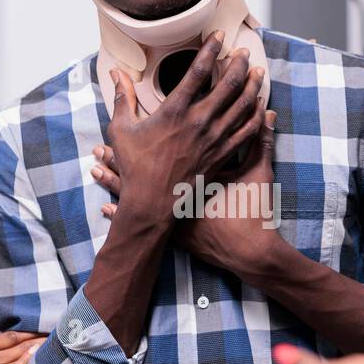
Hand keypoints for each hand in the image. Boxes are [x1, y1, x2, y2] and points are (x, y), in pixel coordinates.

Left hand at [93, 108, 283, 272]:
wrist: (250, 251)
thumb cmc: (253, 212)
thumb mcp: (259, 173)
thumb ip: (261, 141)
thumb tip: (269, 112)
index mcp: (198, 172)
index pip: (168, 147)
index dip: (147, 133)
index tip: (127, 119)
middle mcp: (181, 193)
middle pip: (145, 169)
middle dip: (121, 157)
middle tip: (98, 146)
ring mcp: (174, 216)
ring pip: (138, 195)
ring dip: (116, 182)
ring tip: (94, 168)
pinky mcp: (173, 234)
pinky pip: (141, 221)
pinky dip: (124, 213)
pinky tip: (104, 208)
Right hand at [102, 32, 266, 229]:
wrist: (152, 204)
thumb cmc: (135, 167)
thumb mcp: (121, 130)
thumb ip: (121, 98)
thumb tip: (115, 73)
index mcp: (174, 111)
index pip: (197, 71)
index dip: (210, 49)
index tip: (217, 35)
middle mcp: (199, 122)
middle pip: (228, 84)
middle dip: (238, 63)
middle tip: (244, 51)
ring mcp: (214, 140)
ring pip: (242, 105)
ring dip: (253, 85)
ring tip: (259, 71)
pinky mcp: (222, 156)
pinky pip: (247, 132)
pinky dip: (256, 116)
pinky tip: (261, 106)